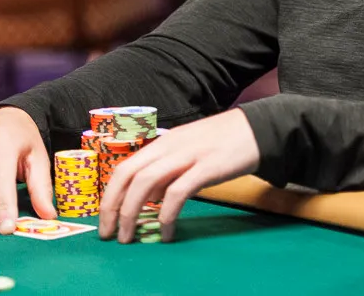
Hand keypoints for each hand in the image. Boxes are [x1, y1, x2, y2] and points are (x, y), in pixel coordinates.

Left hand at [99, 108, 258, 243]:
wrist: (258, 128)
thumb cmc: (223, 141)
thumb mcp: (188, 150)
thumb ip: (168, 170)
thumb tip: (149, 197)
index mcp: (163, 142)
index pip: (124, 167)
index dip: (109, 194)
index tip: (105, 218)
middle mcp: (170, 146)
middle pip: (129, 175)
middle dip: (112, 206)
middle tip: (109, 233)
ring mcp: (188, 155)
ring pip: (146, 182)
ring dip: (132, 212)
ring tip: (129, 236)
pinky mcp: (207, 167)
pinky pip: (178, 192)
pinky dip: (166, 214)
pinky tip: (166, 230)